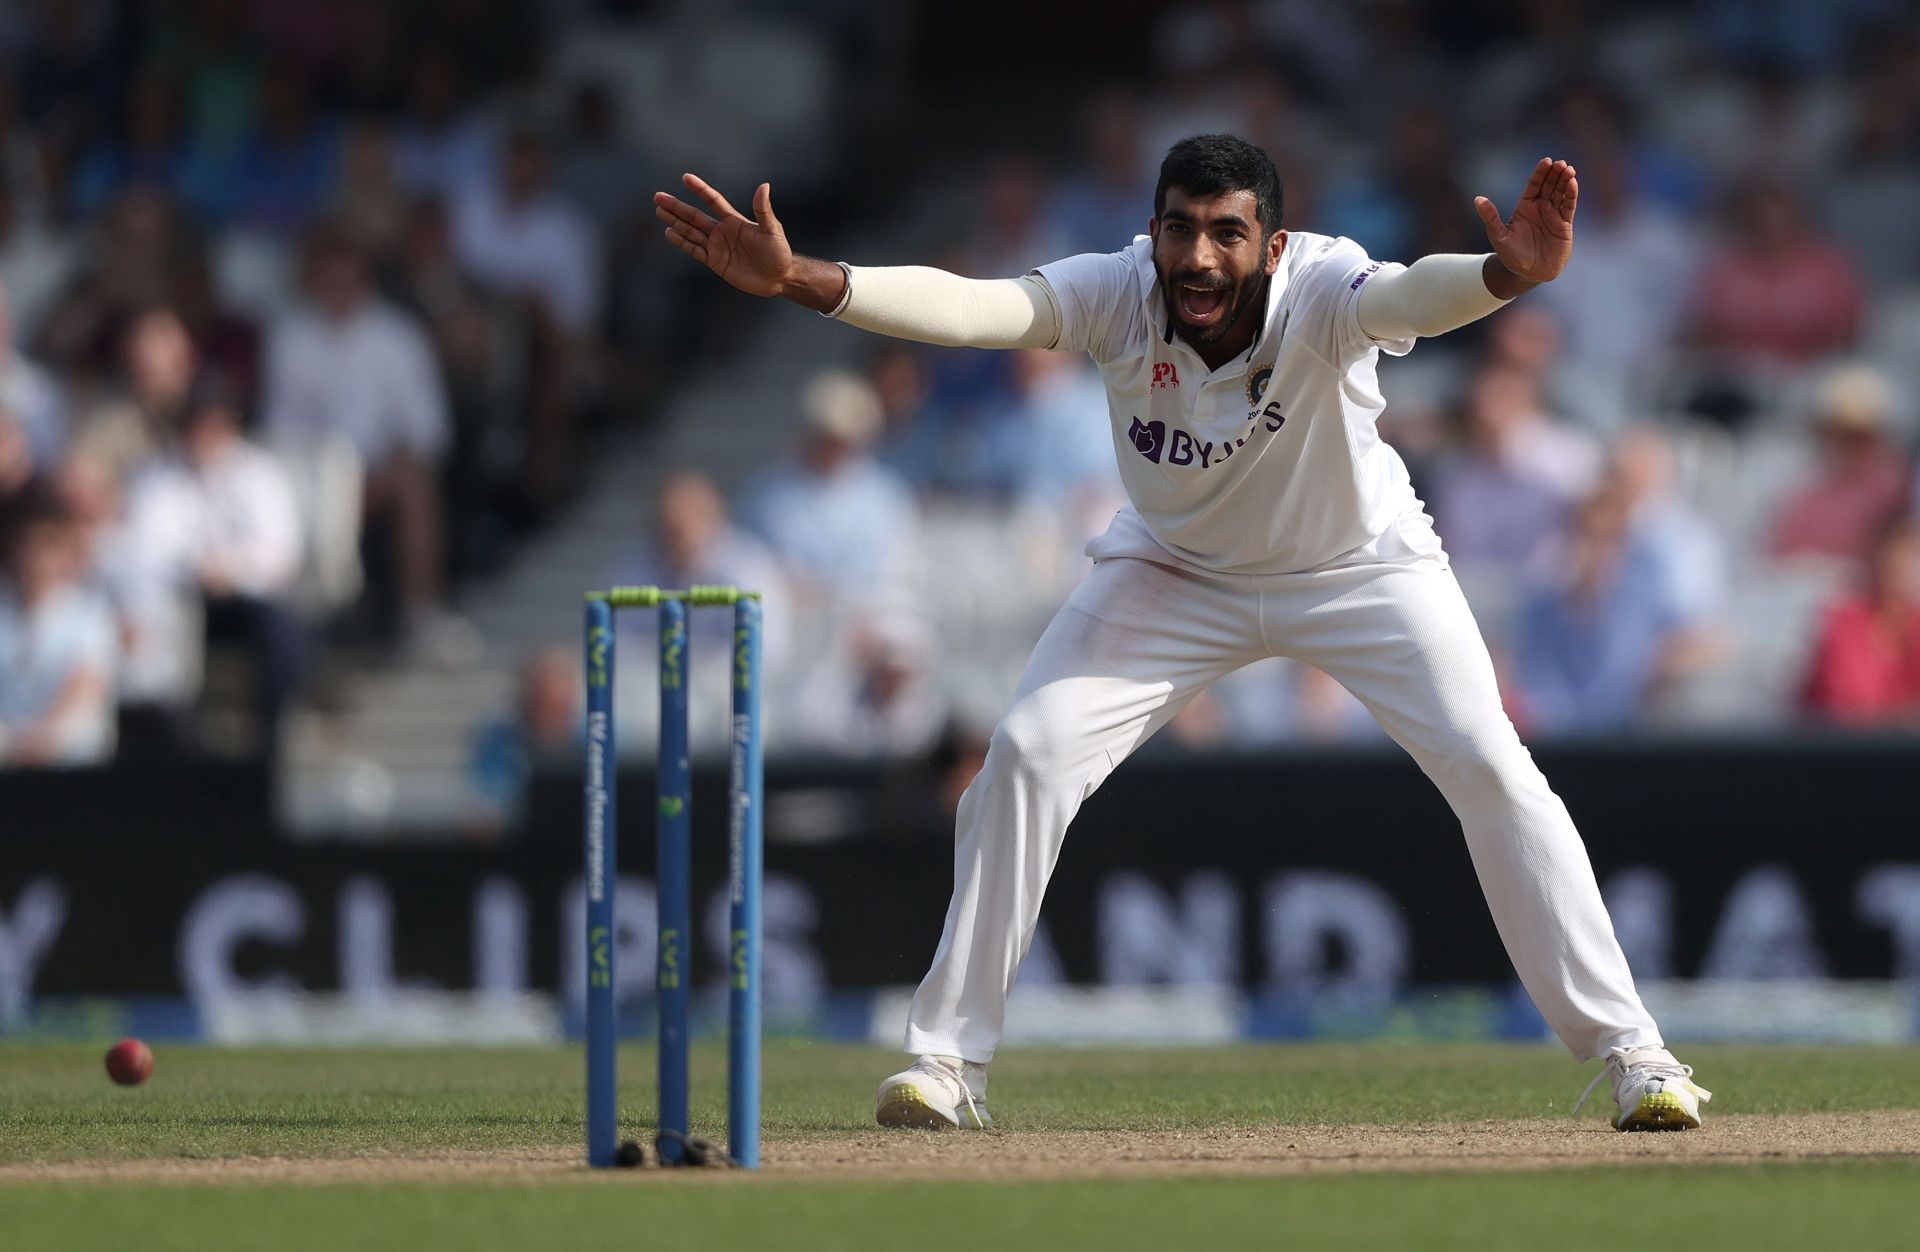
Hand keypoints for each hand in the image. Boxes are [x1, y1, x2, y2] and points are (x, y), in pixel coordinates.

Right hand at [653, 174, 793, 297]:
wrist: (778, 277)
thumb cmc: (779, 252)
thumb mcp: (772, 230)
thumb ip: (763, 210)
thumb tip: (764, 186)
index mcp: (734, 220)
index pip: (713, 201)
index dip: (700, 189)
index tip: (685, 178)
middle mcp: (722, 231)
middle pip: (694, 216)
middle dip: (676, 206)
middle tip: (658, 196)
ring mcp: (717, 246)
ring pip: (690, 232)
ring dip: (675, 221)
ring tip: (659, 210)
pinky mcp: (715, 262)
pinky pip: (695, 250)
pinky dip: (682, 242)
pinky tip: (669, 232)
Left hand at [1475, 158, 1577, 284]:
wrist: (1527, 273)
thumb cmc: (1510, 255)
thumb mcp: (1498, 236)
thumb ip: (1490, 217)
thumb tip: (1478, 199)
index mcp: (1524, 207)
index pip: (1534, 185)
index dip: (1540, 173)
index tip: (1547, 161)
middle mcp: (1540, 208)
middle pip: (1549, 185)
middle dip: (1555, 173)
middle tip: (1561, 163)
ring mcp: (1553, 215)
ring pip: (1561, 193)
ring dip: (1565, 181)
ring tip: (1569, 170)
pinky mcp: (1564, 224)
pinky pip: (1568, 206)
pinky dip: (1571, 195)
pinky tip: (1573, 184)